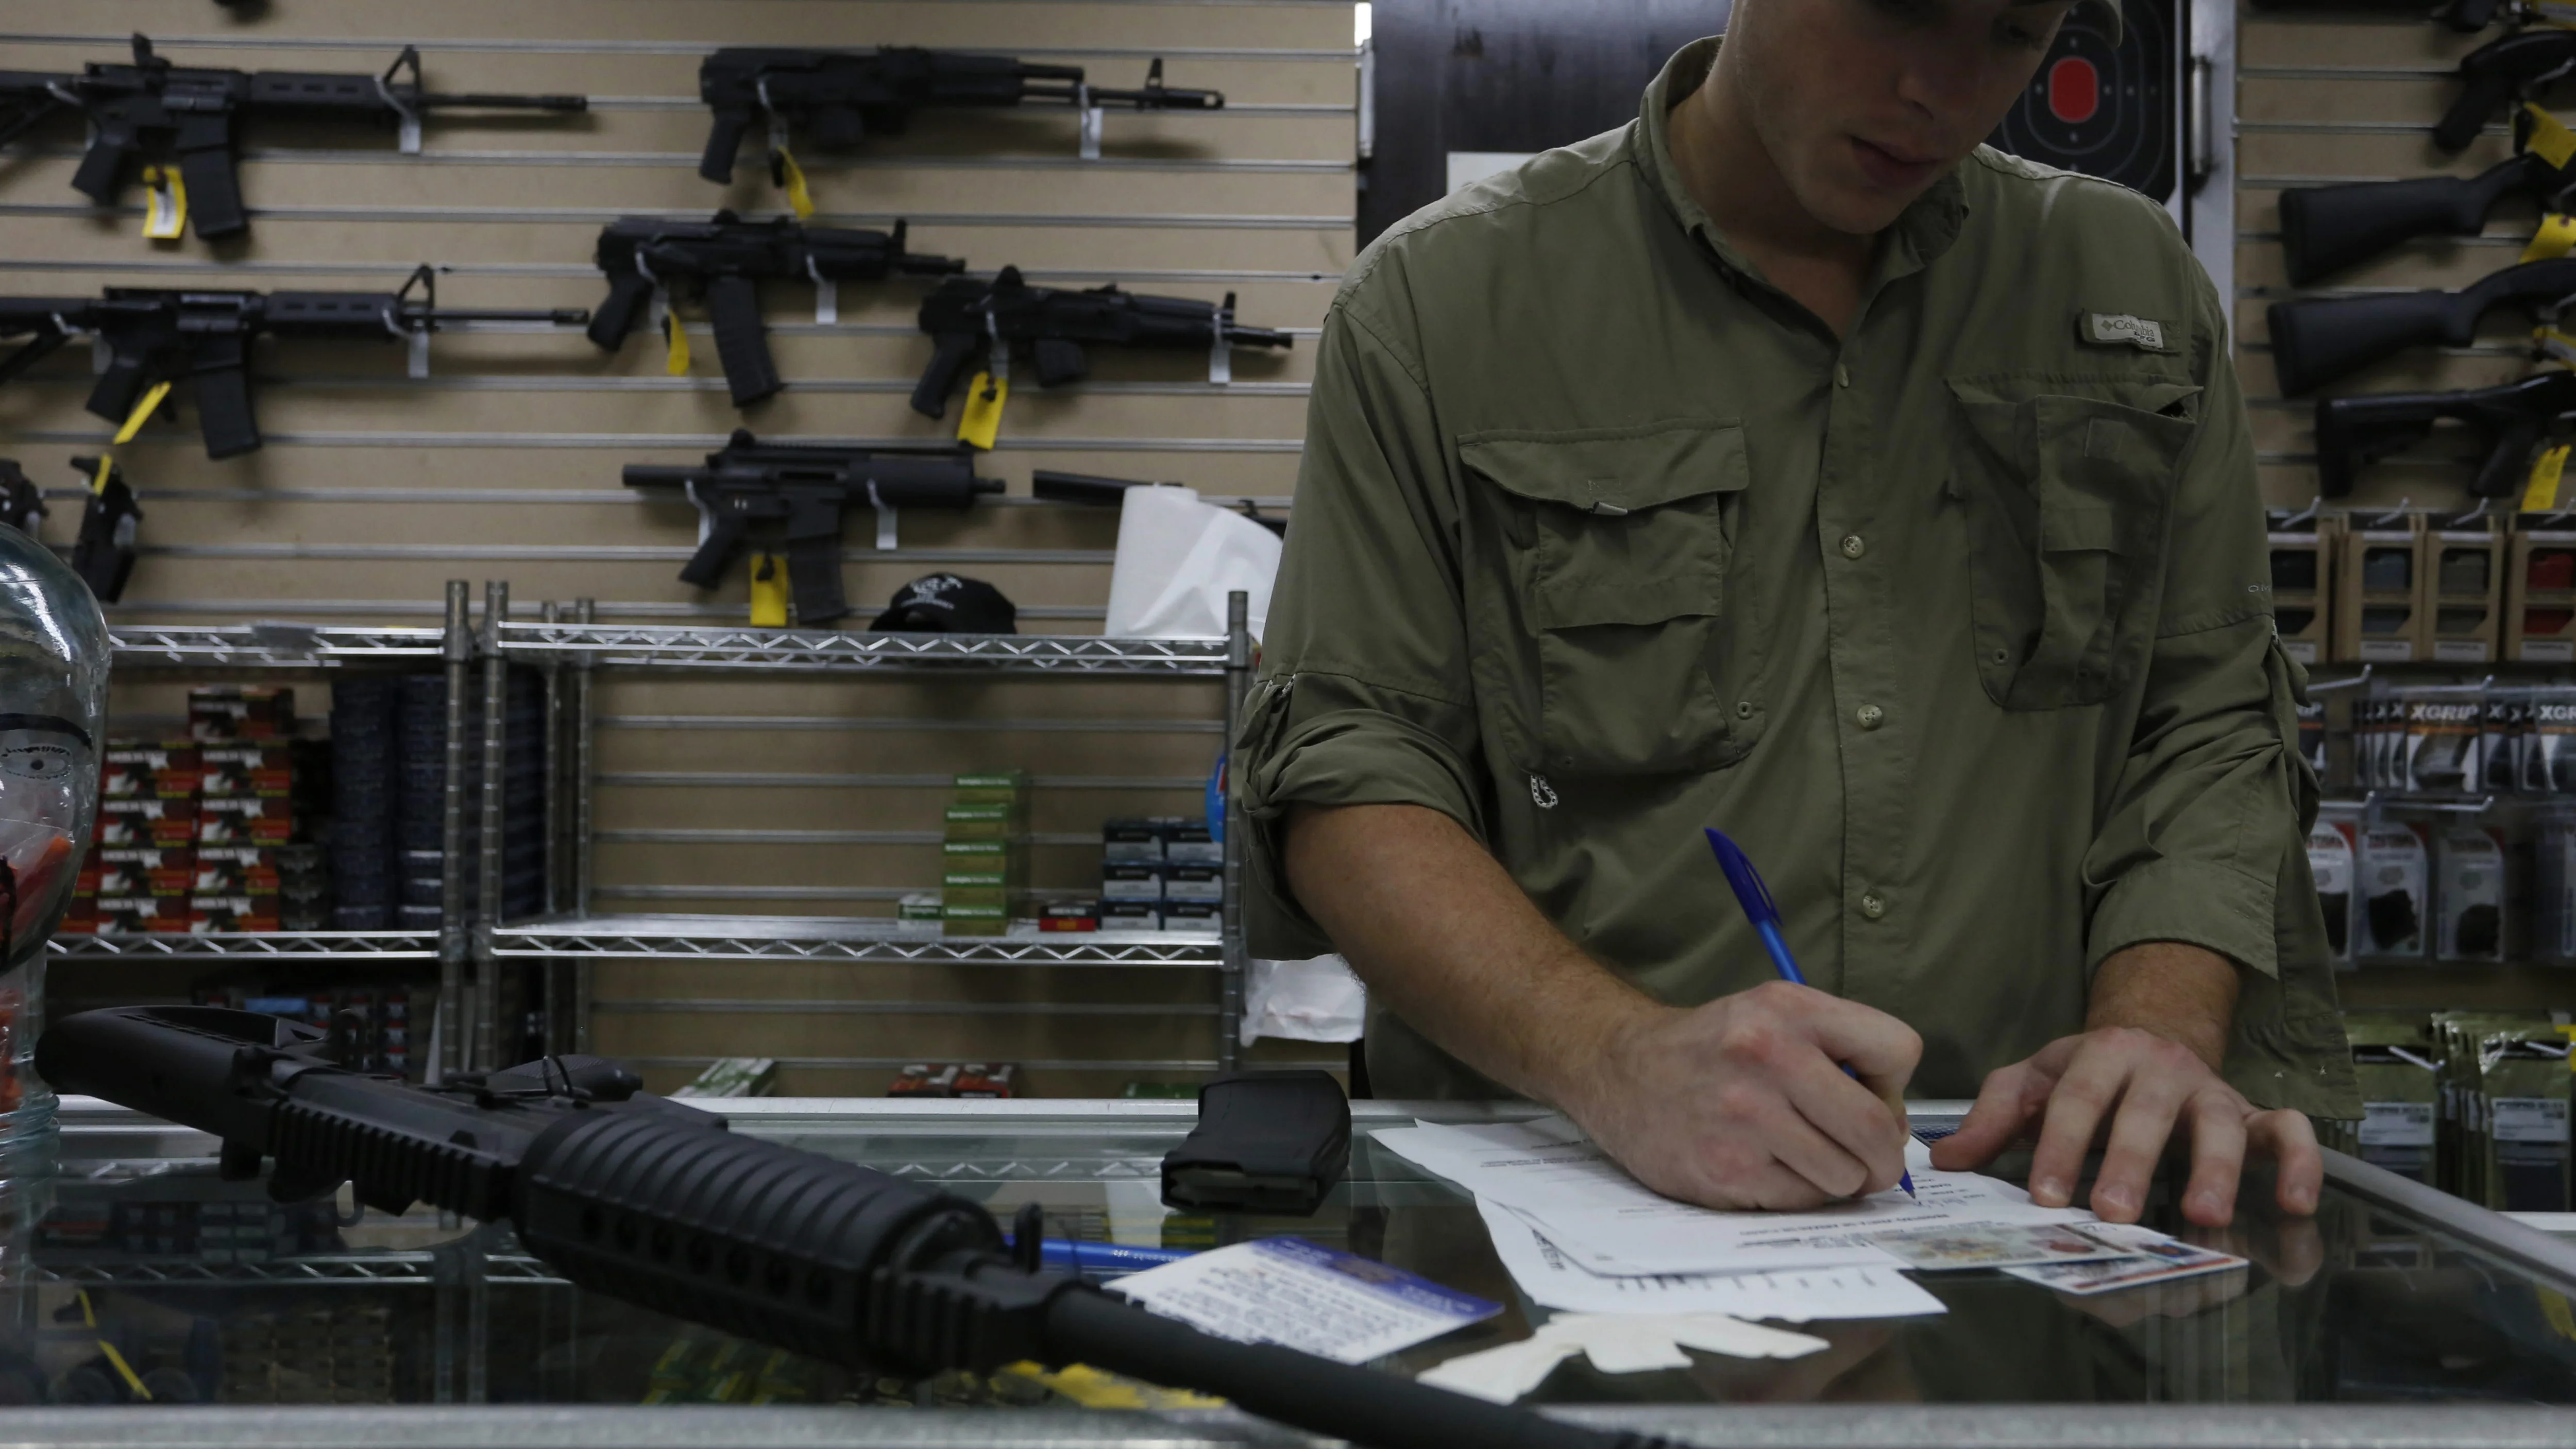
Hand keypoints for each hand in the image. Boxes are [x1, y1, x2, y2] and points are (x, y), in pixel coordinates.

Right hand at [1562, 981, 1921, 1210]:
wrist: (1619, 1070)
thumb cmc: (1711, 1048)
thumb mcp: (1773, 1013)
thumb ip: (1840, 1049)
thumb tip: (1897, 1124)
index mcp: (1788, 1010)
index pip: (1898, 1049)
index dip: (1894, 1084)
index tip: (1870, 1095)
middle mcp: (1767, 1057)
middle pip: (1877, 1129)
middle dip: (1884, 1156)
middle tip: (1869, 1160)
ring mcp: (1744, 1117)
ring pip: (1845, 1176)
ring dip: (1838, 1178)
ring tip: (1804, 1157)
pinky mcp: (1726, 1170)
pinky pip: (1802, 1201)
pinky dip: (1797, 1194)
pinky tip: (1766, 1168)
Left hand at [1929, 1027, 2321, 1227]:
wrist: (2152, 1037)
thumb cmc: (2087, 1074)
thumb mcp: (2034, 1081)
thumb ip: (1993, 1118)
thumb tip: (1944, 1160)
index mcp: (2102, 1053)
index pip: (2075, 1100)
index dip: (2058, 1146)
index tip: (2043, 1194)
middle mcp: (2162, 1068)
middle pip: (2145, 1115)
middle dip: (2129, 1163)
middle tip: (2113, 1212)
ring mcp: (2212, 1091)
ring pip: (2221, 1125)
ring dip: (2216, 1170)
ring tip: (2204, 1215)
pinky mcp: (2253, 1114)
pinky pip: (2289, 1130)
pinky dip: (2300, 1162)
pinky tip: (2296, 1203)